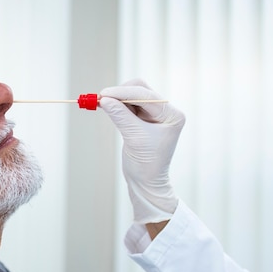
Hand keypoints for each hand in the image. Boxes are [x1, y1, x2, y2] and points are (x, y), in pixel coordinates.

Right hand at [99, 80, 184, 223]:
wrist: (146, 181)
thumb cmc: (146, 163)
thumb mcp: (134, 137)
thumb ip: (120, 116)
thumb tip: (104, 99)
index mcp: (171, 115)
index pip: (146, 95)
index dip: (124, 93)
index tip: (104, 94)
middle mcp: (165, 111)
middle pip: (140, 90)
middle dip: (120, 94)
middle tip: (101, 99)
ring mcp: (154, 115)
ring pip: (133, 96)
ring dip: (117, 99)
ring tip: (102, 105)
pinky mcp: (143, 119)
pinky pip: (128, 105)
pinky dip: (117, 105)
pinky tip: (107, 108)